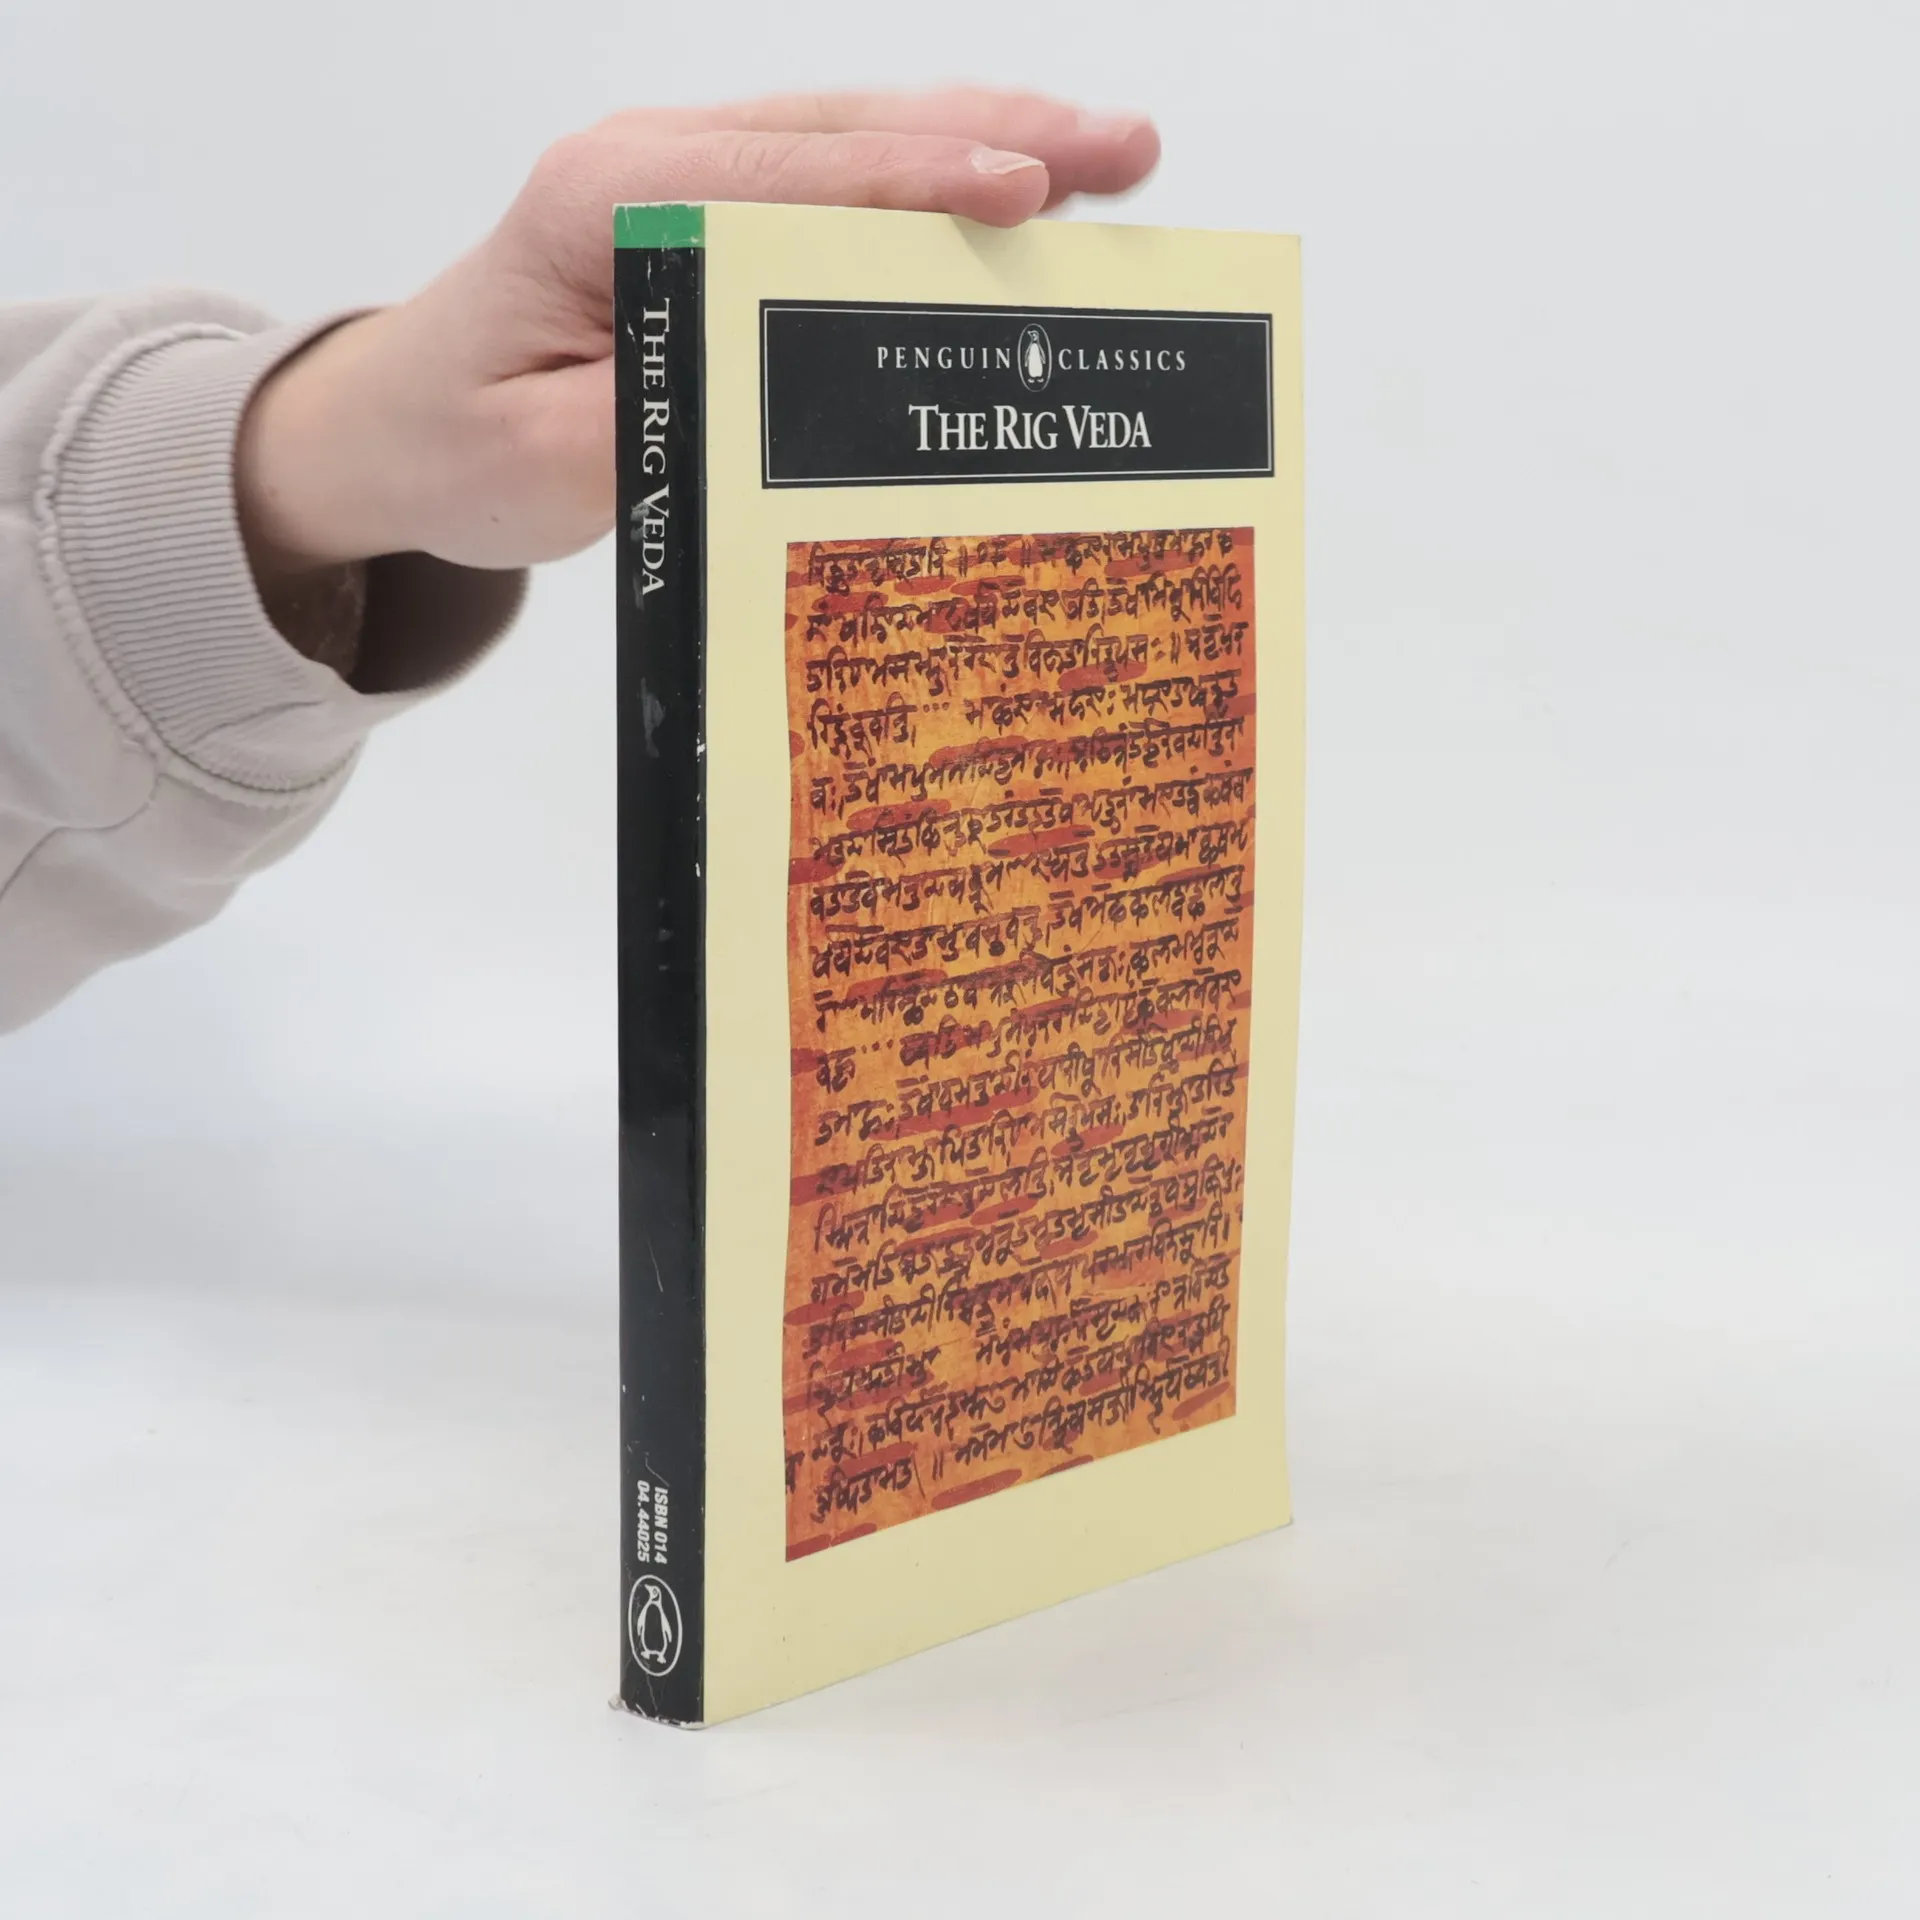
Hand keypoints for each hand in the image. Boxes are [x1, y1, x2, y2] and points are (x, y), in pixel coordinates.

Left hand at [235, 89, 1159, 585]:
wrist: (400, 425)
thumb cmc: (461, 446)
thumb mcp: (542, 468)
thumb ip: (656, 423)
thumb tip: (780, 395)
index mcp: (605, 204)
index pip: (788, 179)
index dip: (915, 186)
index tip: (1025, 195)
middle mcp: (654, 160)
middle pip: (848, 131)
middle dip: (999, 138)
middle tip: (1127, 154)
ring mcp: (687, 172)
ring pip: (860, 135)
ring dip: (993, 141)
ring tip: (1114, 159)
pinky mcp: (716, 209)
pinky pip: (843, 175)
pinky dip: (943, 178)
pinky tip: (1026, 190)